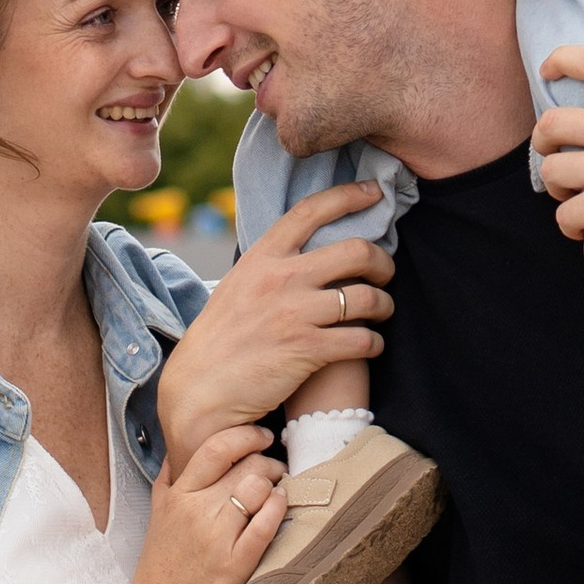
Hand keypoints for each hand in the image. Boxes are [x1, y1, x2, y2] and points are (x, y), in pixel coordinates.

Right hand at [110, 425, 286, 583]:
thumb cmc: (160, 568)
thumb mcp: (157, 515)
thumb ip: (169, 480)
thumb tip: (181, 448)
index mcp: (177, 496)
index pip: (216, 447)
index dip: (246, 435)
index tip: (261, 436)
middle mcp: (196, 510)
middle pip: (245, 465)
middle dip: (268, 461)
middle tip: (276, 469)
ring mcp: (216, 537)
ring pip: (258, 488)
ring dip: (276, 483)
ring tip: (279, 489)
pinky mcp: (235, 564)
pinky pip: (265, 524)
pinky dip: (279, 507)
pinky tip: (282, 505)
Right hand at [157, 182, 392, 457]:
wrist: (198, 390)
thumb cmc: (220, 339)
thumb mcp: (238, 285)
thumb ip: (270, 264)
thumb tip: (303, 247)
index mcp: (262, 257)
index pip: (311, 211)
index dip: (349, 196)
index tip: (374, 193)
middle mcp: (281, 278)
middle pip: (355, 251)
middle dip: (382, 261)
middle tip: (385, 273)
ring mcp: (295, 313)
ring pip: (366, 297)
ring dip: (384, 305)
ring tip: (381, 312)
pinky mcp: (307, 350)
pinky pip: (362, 339)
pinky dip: (375, 343)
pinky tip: (371, 345)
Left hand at [531, 50, 583, 279]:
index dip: (561, 59)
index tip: (547, 71)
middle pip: (551, 121)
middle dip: (541, 140)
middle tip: (550, 154)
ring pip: (550, 170)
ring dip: (554, 187)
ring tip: (569, 197)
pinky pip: (562, 213)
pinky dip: (568, 224)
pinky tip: (582, 229)